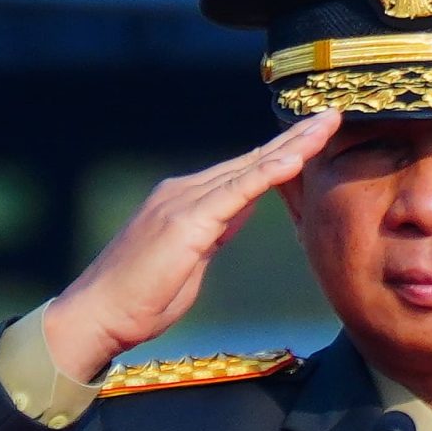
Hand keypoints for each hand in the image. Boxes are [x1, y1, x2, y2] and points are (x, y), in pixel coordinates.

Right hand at [41, 111, 340, 377]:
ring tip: (327, 125)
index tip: (314, 137)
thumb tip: (245, 209)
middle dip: (295, 138)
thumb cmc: (140, 299)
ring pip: (249, 167)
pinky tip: (296, 159)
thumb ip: (217, 230)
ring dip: (292, 145)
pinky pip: (236, 191)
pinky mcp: (186, 221)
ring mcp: (184, 202)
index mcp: (186, 201)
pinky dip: (268, 172)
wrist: (98, 314)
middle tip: (333, 116)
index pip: (243, 171)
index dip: (280, 153)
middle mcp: (184, 191)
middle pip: (252, 160)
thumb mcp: (192, 260)